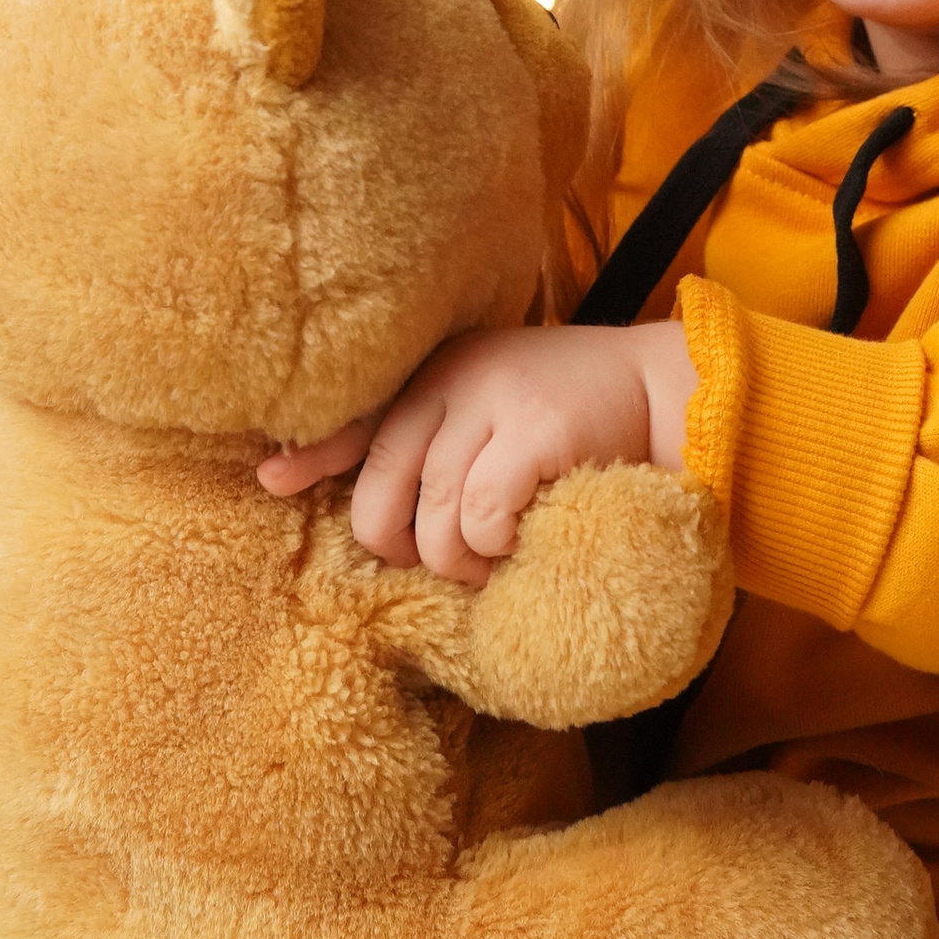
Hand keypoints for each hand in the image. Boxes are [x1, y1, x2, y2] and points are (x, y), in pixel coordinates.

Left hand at [257, 320, 697, 587]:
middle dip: (404, 548)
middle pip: (382, 495)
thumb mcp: (487, 409)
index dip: (311, 458)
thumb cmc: (568, 419)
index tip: (271, 482)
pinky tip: (521, 541)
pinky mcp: (534, 430)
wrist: (667, 391)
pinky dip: (496, 547)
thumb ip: (423, 442)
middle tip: (448, 559)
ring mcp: (492, 402)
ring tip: (495, 558)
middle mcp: (451, 381)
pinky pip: (482, 519)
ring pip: (434, 521)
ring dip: (461, 562)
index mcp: (434, 376)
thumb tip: (314, 494)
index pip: (355, 422)